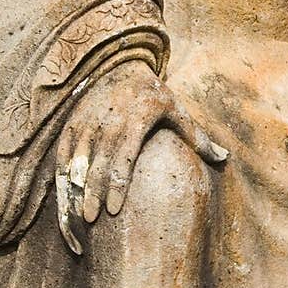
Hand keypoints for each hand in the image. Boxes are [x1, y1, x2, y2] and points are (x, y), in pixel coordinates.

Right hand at [54, 61, 225, 253]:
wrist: (123, 65)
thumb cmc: (155, 95)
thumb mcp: (178, 111)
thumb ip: (197, 137)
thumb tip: (225, 157)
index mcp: (135, 120)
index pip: (123, 157)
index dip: (117, 185)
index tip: (114, 211)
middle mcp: (108, 121)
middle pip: (98, 163)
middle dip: (93, 193)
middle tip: (90, 221)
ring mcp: (87, 121)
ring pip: (76, 160)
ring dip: (74, 188)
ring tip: (77, 217)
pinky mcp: (73, 123)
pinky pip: (63, 152)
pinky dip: (62, 176)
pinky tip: (65, 198)